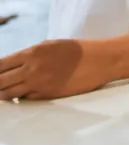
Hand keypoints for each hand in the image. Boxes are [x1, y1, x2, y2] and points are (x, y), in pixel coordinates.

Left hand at [0, 40, 114, 100]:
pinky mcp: (48, 95)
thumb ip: (30, 54)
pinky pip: (26, 99)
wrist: (102, 60)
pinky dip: (21, 98)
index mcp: (32, 53)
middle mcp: (32, 69)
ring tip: (3, 94)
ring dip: (3, 94)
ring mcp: (39, 83)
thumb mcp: (51, 45)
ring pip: (8, 94)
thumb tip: (12, 64)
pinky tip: (22, 95)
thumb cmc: (79, 50)